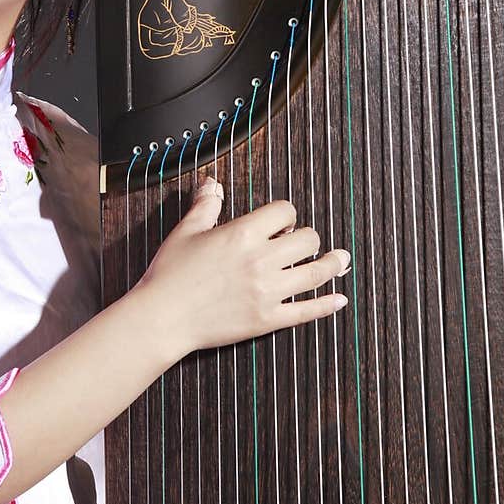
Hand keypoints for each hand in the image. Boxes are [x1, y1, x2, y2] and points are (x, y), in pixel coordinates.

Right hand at [134, 175, 349, 359]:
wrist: (162, 318)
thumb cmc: (169, 275)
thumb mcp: (186, 232)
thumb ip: (206, 206)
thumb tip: (212, 184)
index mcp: (242, 235)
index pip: (285, 212)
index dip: (287, 215)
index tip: (283, 223)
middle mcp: (260, 261)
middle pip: (307, 240)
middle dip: (308, 238)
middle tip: (304, 242)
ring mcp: (267, 292)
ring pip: (316, 273)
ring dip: (333, 264)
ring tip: (342, 259)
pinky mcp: (267, 319)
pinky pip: (307, 311)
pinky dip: (327, 305)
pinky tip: (339, 299)